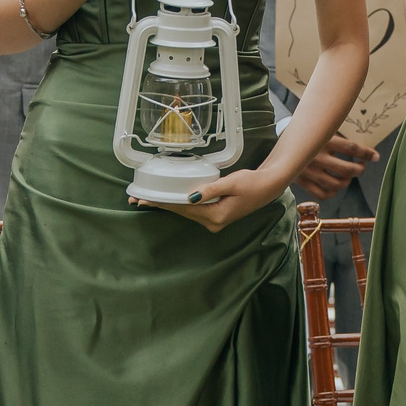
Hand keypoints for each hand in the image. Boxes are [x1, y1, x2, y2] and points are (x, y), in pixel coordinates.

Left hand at [135, 167, 280, 232]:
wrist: (268, 187)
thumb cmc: (252, 183)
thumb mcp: (231, 183)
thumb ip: (210, 189)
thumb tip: (189, 196)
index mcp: (216, 217)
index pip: (183, 209)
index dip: (163, 203)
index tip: (145, 200)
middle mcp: (213, 223)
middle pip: (181, 212)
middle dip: (160, 205)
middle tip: (137, 200)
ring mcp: (214, 221)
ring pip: (185, 212)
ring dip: (168, 205)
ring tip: (147, 200)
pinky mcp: (215, 215)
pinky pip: (193, 210)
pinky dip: (179, 204)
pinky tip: (168, 200)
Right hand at [292, 134, 377, 200]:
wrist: (279, 142)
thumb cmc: (305, 135)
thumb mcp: (320, 130)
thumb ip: (337, 137)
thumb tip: (361, 146)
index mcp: (323, 140)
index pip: (351, 148)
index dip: (367, 153)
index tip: (376, 156)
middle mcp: (317, 157)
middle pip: (347, 169)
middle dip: (359, 169)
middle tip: (361, 166)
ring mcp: (309, 171)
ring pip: (337, 184)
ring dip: (347, 182)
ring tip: (348, 176)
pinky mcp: (302, 181)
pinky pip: (322, 194)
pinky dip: (333, 192)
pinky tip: (335, 186)